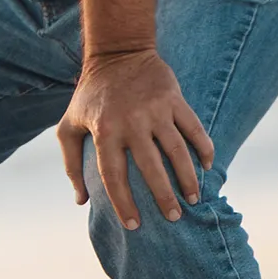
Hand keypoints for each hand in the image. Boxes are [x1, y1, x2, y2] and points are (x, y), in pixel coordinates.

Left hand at [57, 47, 216, 228]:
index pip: (113, 176)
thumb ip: (70, 163)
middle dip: (164, 197)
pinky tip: (208, 167)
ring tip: (194, 199)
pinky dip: (204, 148)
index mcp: (104, 131)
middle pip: (151, 168)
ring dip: (188, 177)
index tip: (134, 225)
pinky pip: (194, 128)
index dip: (123, 203)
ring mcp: (155, 110)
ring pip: (177, 151)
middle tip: (174, 218)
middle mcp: (131, 122)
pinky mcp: (174, 99)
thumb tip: (81, 201)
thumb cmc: (90, 96)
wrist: (117, 53)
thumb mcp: (69, 125)